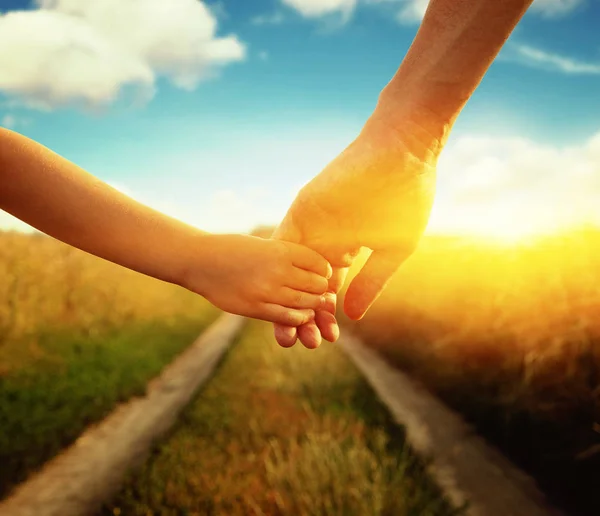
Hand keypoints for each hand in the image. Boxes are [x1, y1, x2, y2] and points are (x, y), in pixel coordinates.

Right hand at [180, 234, 331, 324]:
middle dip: (321, 289)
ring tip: (313, 304)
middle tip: (321, 292)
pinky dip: (300, 318)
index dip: (323, 269)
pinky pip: (289, 317)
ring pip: (306, 302)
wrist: (200, 261)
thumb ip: (284, 256)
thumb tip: (311, 269)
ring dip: (313, 305)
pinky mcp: (257, 308)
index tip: (322, 273)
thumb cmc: (231, 250)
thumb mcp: (262, 245)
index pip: (317, 262)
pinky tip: (301, 315)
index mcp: (281, 250)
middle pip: (315, 284)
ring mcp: (268, 290)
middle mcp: (278, 270)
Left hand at [272, 107, 442, 347]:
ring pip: (292, 271)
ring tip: (285, 333)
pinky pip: (285, 245)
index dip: (325, 315)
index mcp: (346, 249)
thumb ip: (370, 281)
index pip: (328, 289)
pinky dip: (282, 273)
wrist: (402, 154)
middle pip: (304, 284)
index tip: (324, 341)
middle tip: (297, 343)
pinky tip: (278, 297)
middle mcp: (324, 241)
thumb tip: (351, 316)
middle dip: (301, 314)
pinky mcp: (303, 211)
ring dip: (286, 299)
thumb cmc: (406, 199)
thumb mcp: (392, 249)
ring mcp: (312, 226)